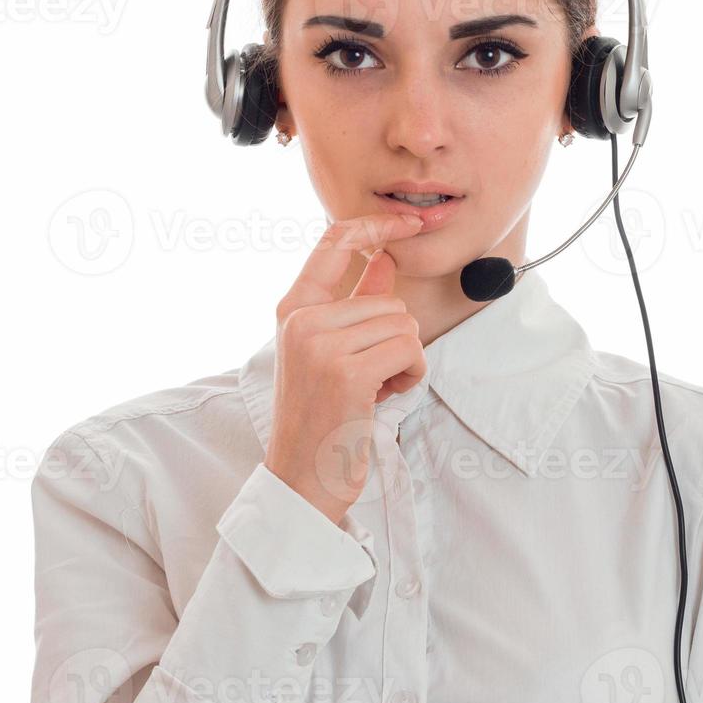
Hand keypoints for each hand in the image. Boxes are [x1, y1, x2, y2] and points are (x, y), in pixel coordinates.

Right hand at [264, 212, 426, 524]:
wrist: (302, 480)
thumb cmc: (321, 419)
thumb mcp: (331, 352)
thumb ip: (355, 303)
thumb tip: (384, 258)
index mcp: (292, 309)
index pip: (335, 240)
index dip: (378, 225)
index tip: (410, 222)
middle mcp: (301, 320)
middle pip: (388, 298)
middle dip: (396, 339)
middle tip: (371, 377)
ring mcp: (321, 344)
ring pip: (403, 324)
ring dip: (404, 361)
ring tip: (373, 390)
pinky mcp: (346, 372)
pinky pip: (409, 349)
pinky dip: (410, 375)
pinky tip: (382, 398)